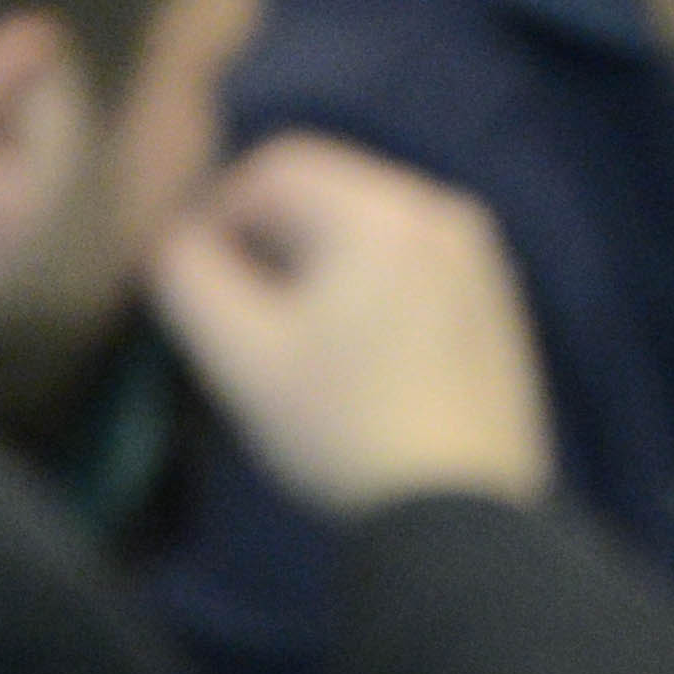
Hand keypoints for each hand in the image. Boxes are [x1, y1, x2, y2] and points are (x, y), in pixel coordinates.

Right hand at [148, 137, 554, 515]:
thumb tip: (177, 240)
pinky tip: (348, 351)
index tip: (190, 273)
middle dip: (267, 235)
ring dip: (314, 262)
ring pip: (369, 228)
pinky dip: (365, 284)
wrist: (461, 508)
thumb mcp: (239, 354)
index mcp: (386, 211)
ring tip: (288, 336)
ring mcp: (482, 257)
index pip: (278, 164)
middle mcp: (446, 212)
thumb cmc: (342, 425)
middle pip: (329, 190)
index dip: (216, 208)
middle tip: (236, 310)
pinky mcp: (496, 301)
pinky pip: (411, 263)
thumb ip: (188, 275)